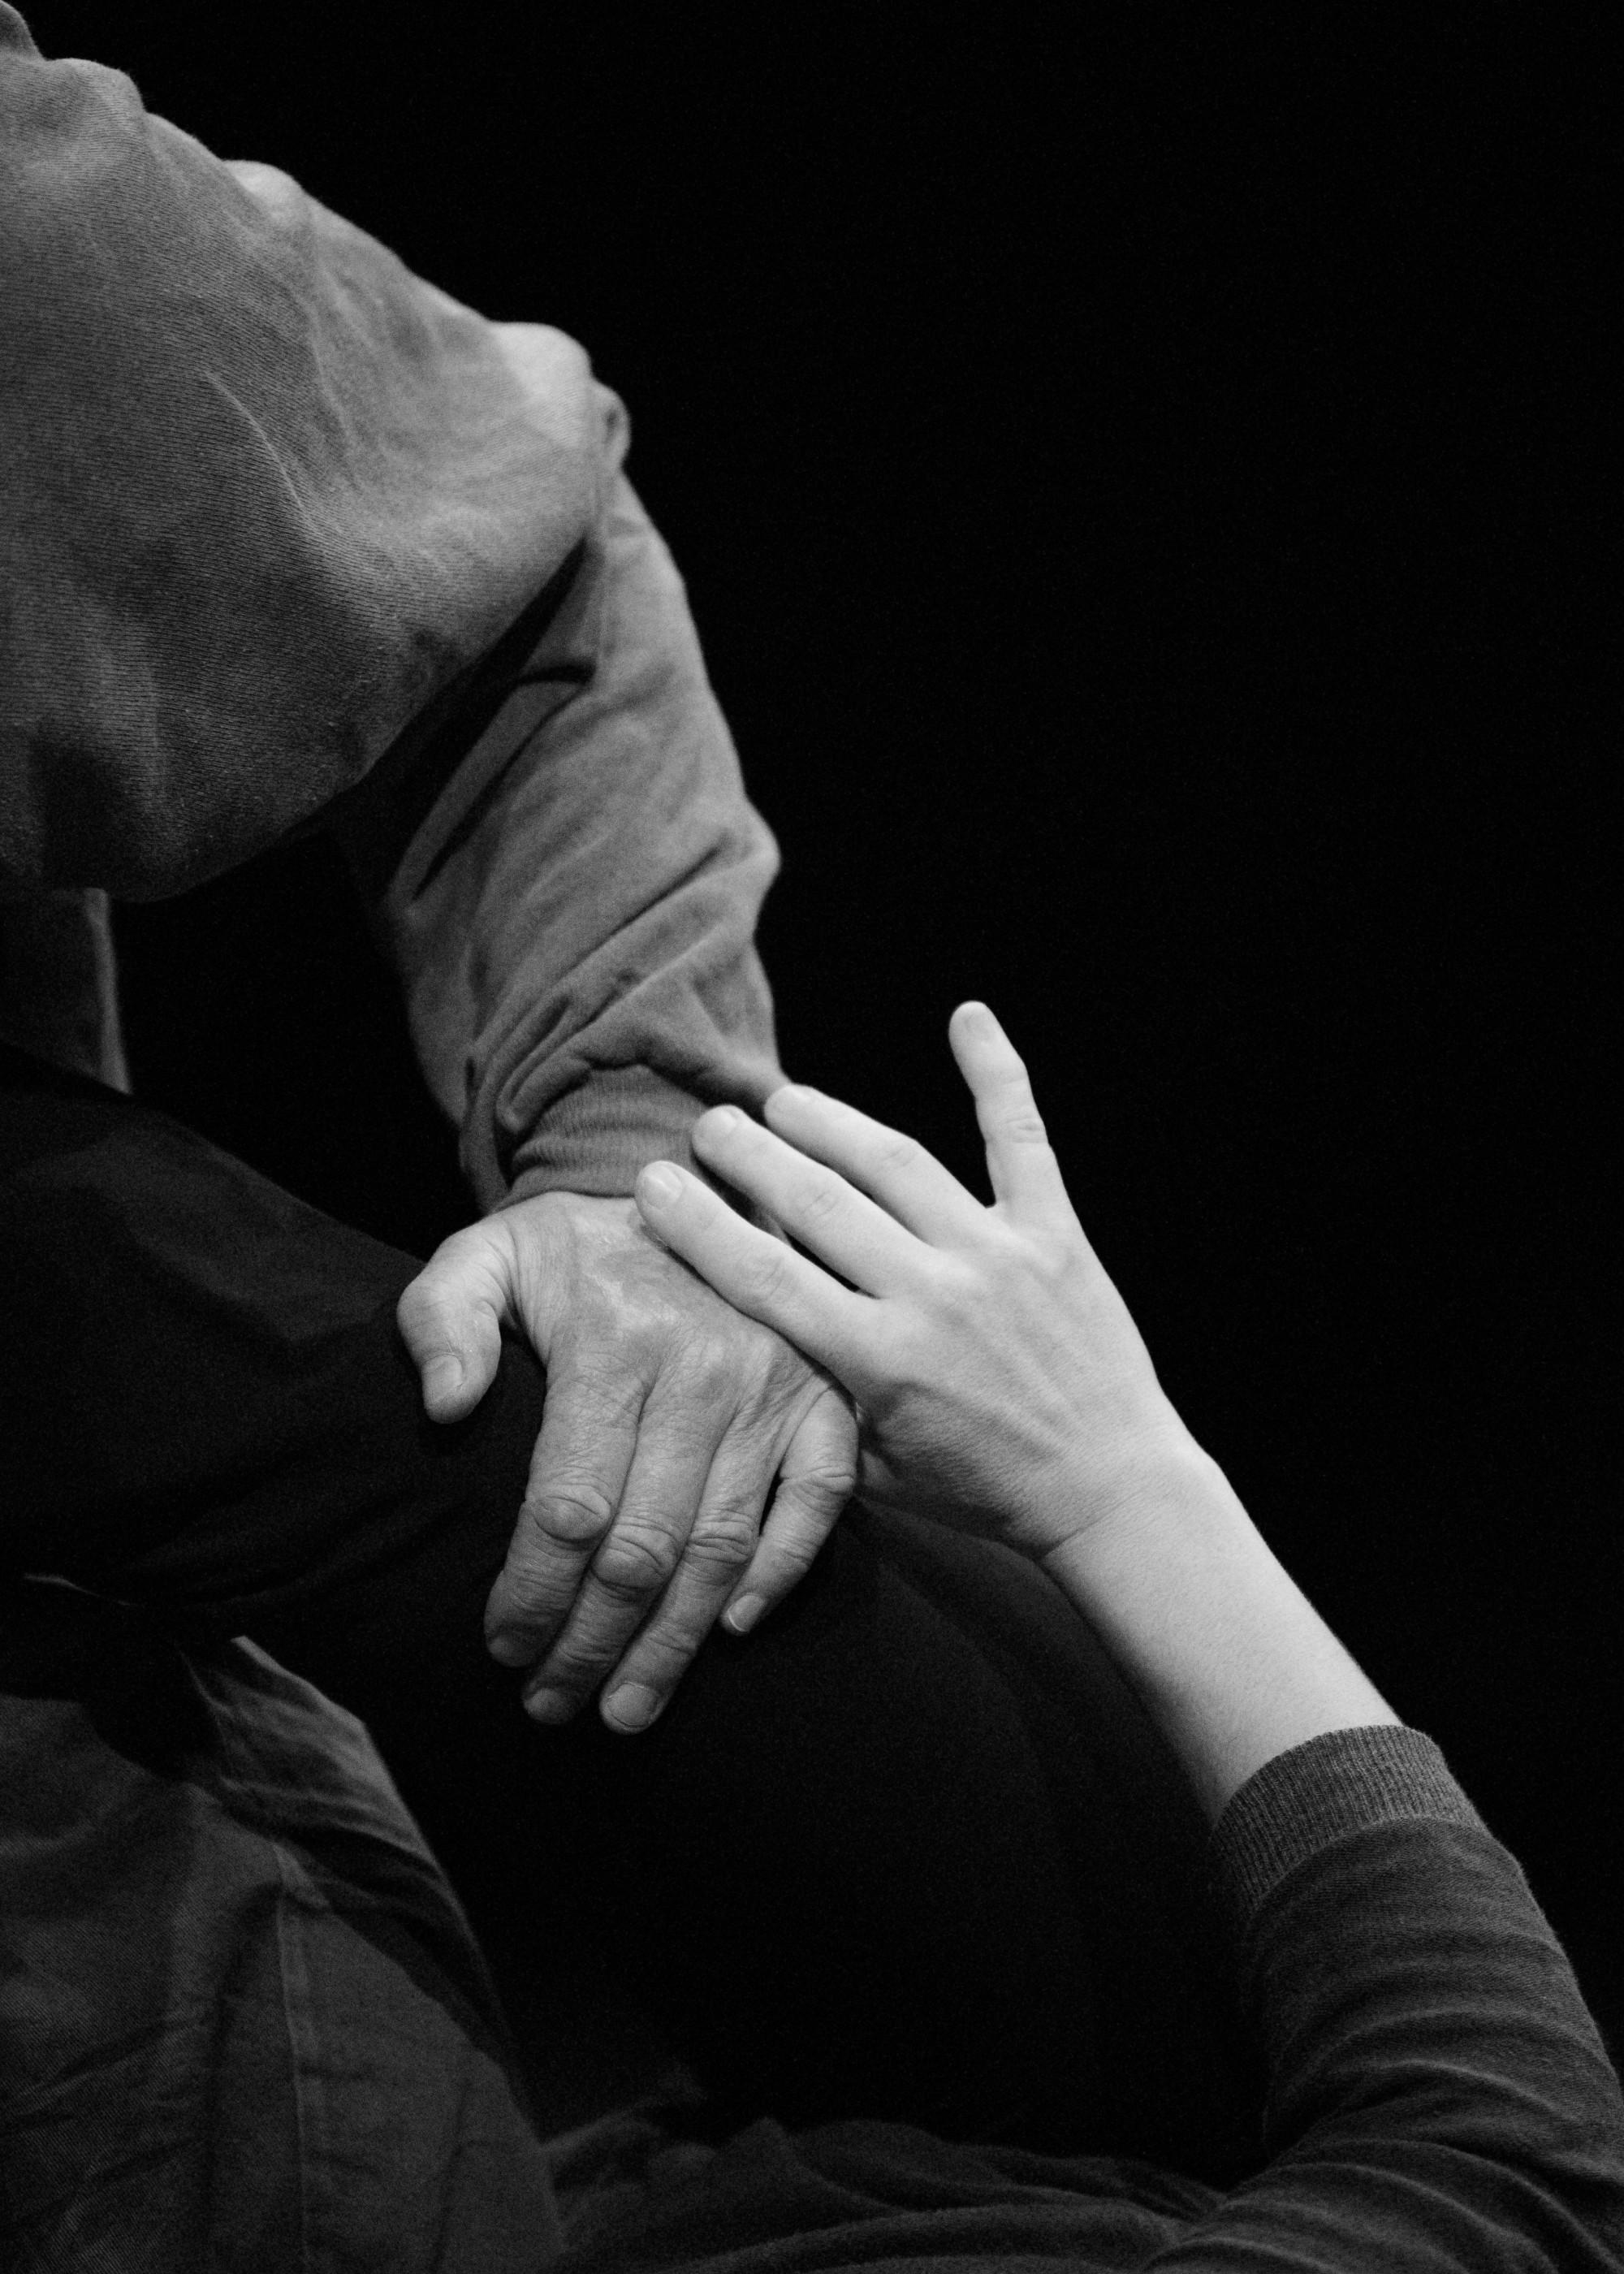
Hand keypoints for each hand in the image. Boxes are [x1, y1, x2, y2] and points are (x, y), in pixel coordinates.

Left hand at [396, 1191, 856, 1730]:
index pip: (570, 1506)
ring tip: (628, 1710)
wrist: (684, 1190)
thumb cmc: (570, 1250)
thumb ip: (442, 1318)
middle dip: (592, 1644)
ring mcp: (775, 1386)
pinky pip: (819, 1501)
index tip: (502, 1650)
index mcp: (616, 1341)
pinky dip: (785, 1569)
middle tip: (553, 1707)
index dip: (534, 1594)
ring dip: (675, 1642)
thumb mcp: (485, 1255)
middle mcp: (705, 1369)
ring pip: (723, 1547)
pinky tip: (738, 1629)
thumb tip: (445, 1407)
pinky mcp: (824, 1398)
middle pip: (644, 1548)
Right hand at [632, 1004, 1197, 1570]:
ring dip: (829, 1121)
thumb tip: (743, 1344)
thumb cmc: (985, 1490)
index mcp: (880, 1361)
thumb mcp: (878, 1471)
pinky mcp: (1056, 1235)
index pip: (766, 1277)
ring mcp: (996, 1257)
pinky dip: (996, 1074)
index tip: (651, 1183)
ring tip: (781, 1100)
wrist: (1111, 1490)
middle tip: (708, 1123)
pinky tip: (969, 1016)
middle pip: (818, 1202)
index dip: (700, 1224)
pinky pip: (1020, 1139)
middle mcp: (932, 1297)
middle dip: (750, 1155)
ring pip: (897, 1163)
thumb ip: (814, 1406)